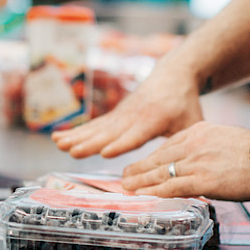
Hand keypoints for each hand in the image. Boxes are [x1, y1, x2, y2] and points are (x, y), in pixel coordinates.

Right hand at [52, 62, 203, 158]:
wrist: (172, 75)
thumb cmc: (185, 104)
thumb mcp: (193, 123)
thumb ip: (186, 146)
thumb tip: (188, 173)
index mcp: (155, 119)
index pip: (135, 135)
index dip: (121, 144)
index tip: (105, 152)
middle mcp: (133, 117)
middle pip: (109, 132)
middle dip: (90, 143)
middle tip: (73, 151)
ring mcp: (120, 116)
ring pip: (96, 128)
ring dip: (76, 137)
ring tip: (58, 144)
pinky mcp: (113, 117)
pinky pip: (92, 126)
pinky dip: (74, 132)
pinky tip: (56, 137)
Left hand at [120, 122, 249, 200]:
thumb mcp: (225, 140)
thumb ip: (207, 149)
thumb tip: (197, 163)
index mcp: (199, 131)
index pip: (168, 146)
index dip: (151, 158)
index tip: (141, 164)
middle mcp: (192, 144)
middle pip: (158, 158)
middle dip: (138, 169)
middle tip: (125, 176)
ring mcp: (195, 162)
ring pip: (159, 173)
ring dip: (140, 182)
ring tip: (127, 188)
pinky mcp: (201, 180)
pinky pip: (170, 186)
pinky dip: (153, 192)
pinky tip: (142, 195)